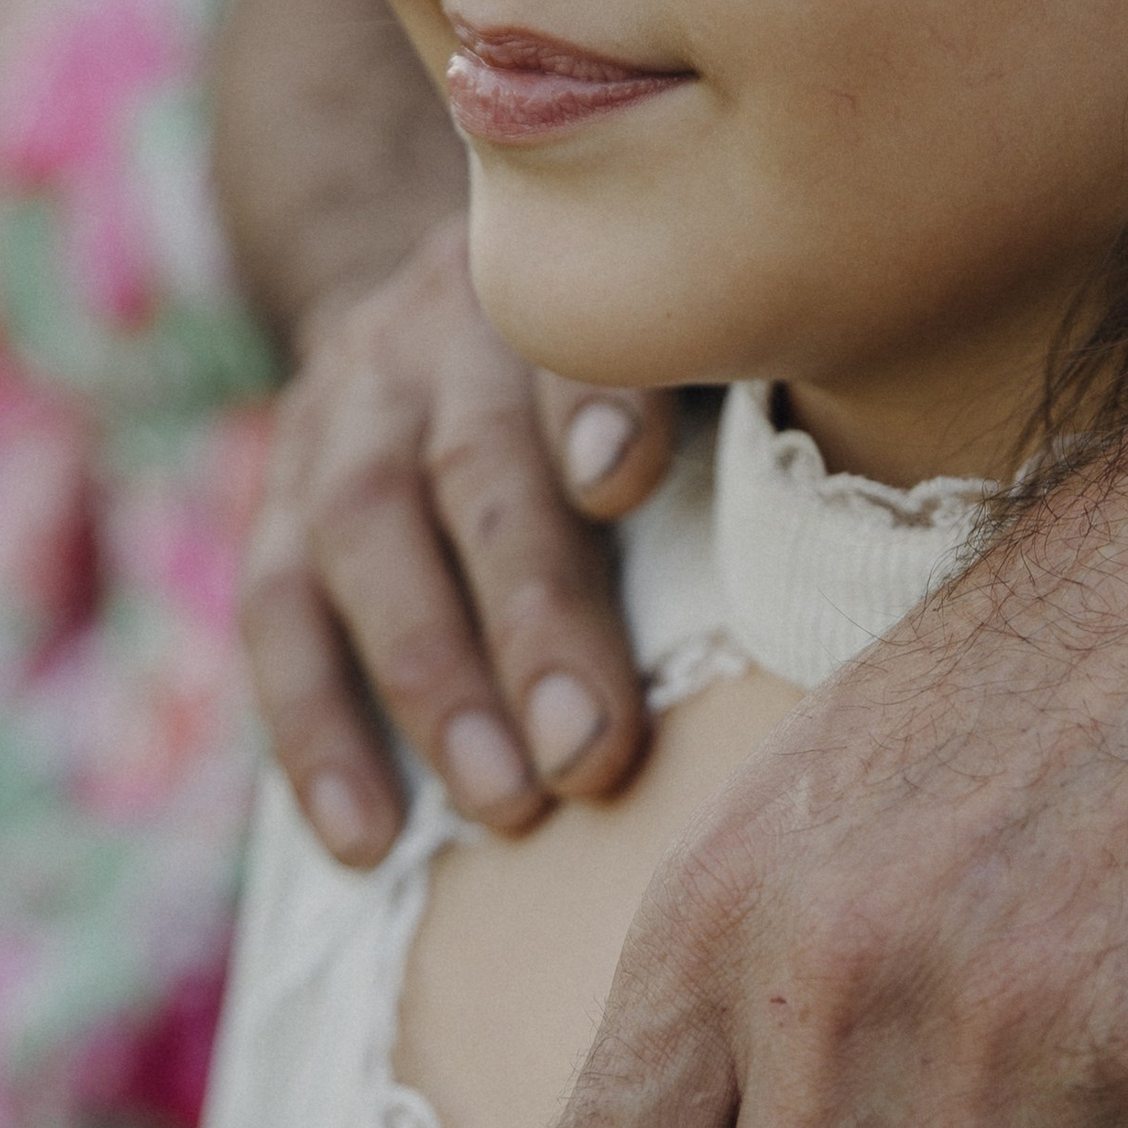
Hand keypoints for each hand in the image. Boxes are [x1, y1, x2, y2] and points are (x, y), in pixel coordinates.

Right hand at [242, 214, 680, 864]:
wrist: (453, 303)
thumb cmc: (637, 369)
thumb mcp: (693, 345)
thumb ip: (743, 405)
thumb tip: (852, 525)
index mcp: (565, 287)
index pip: (578, 335)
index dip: (595, 403)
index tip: (623, 483)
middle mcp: (438, 327)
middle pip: (475, 464)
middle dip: (530, 613)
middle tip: (589, 752)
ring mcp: (344, 404)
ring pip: (361, 532)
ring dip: (428, 682)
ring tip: (500, 806)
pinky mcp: (278, 490)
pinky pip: (276, 613)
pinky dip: (314, 731)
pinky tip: (364, 840)